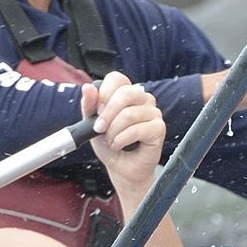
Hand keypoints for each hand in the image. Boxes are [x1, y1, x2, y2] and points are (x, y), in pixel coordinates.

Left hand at [81, 72, 165, 191]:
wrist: (120, 168)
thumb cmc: (109, 145)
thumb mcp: (92, 124)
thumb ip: (89, 105)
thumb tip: (87, 87)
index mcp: (127, 93)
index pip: (117, 78)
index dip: (104, 92)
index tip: (96, 110)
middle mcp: (143, 99)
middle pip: (126, 93)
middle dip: (107, 114)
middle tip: (98, 129)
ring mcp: (153, 113)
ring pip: (129, 114)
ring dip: (113, 132)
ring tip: (111, 141)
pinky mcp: (159, 128)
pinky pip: (137, 130)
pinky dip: (122, 140)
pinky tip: (119, 146)